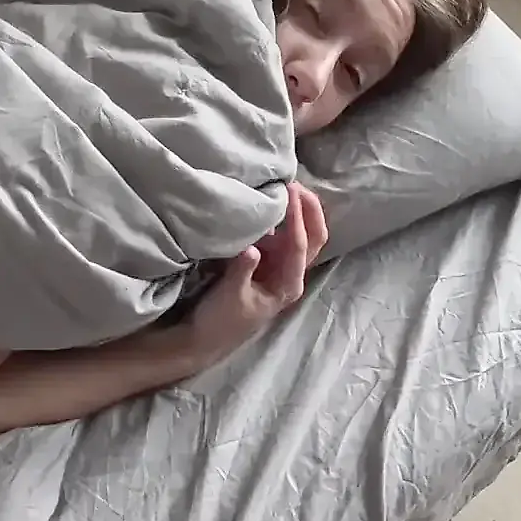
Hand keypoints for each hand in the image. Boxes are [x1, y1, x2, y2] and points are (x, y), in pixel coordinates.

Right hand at [187, 183, 328, 357]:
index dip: (296, 217)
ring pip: (301, 234)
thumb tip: (252, 248)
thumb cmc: (220, 321)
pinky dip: (278, 218)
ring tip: (282, 185)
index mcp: (288, 285)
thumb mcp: (230, 296)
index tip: (289, 192)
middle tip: (294, 183)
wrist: (205, 338)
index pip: (299, 245)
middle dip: (309, 209)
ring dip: (297, 210)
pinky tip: (266, 202)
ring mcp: (280, 267)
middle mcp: (291, 274)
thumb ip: (242, 271)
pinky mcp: (267, 263)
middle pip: (314, 237)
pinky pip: (280, 236)